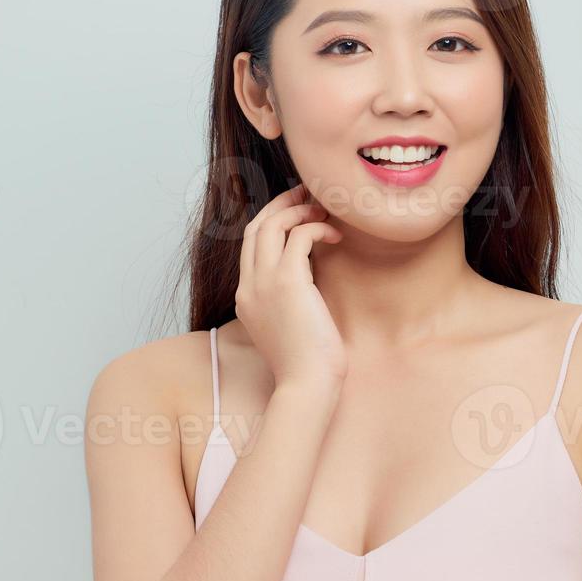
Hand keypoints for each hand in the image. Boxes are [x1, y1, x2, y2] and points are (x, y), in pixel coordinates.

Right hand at [235, 182, 347, 389]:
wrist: (307, 385)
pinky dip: (316, 228)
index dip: (271, 220)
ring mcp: (263, 284)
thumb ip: (289, 298)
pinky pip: (298, 236)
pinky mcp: (287, 283)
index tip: (296, 210)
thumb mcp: (290, 325)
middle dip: (280, 205)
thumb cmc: (308, 363)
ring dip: (298, 210)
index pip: (250, 245)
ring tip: (323, 210)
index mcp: (246, 296)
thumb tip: (309, 276)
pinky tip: (335, 237)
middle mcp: (248, 286)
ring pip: (270, 225)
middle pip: (254, 227)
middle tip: (307, 194)